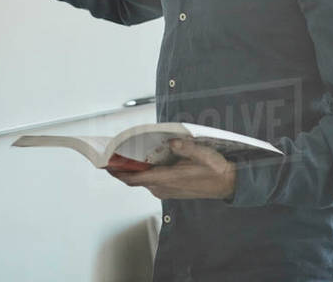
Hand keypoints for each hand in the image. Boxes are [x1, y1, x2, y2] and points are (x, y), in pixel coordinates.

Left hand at [106, 139, 235, 200]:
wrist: (227, 184)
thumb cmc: (215, 169)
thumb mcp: (203, 154)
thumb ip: (186, 147)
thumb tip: (171, 141)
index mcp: (168, 179)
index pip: (135, 178)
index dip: (118, 172)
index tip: (105, 164)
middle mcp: (163, 188)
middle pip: (135, 179)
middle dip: (121, 168)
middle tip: (110, 153)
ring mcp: (166, 191)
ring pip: (142, 181)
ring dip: (132, 170)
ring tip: (123, 154)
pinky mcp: (170, 190)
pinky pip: (150, 181)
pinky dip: (142, 173)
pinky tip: (143, 161)